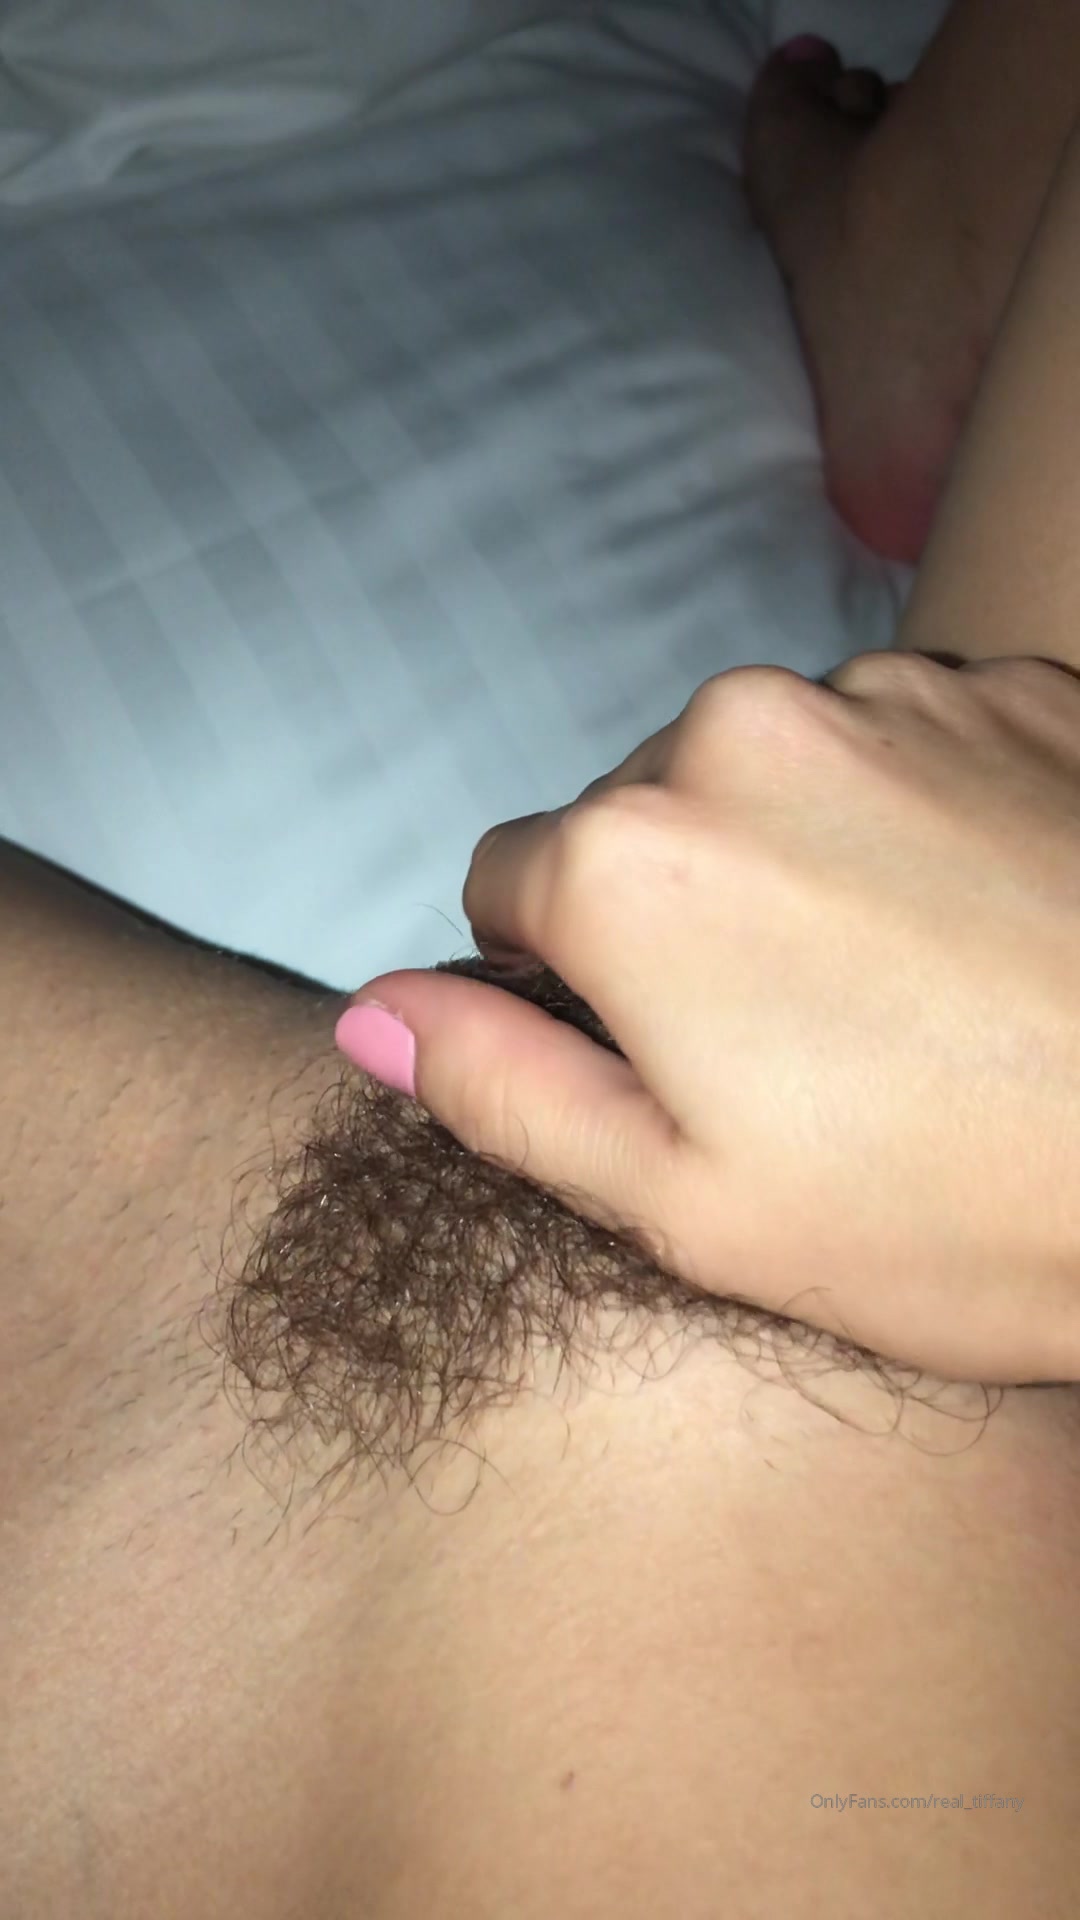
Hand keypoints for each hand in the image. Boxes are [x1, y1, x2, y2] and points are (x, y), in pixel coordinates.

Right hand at [339, 652, 1079, 1383]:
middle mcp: (738, 733)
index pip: (505, 889)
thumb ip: (505, 1091)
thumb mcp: (693, 1210)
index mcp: (630, 860)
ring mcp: (890, 694)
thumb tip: (372, 1014)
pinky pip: (905, 744)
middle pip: (639, 818)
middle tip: (808, 1050)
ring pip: (774, 777)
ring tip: (920, 992)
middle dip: (686, 915)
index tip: (675, 1066)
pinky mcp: (1016, 688)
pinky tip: (998, 926)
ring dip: (807, 860)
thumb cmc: (967, 1210)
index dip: (572, 990)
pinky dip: (920, 817)